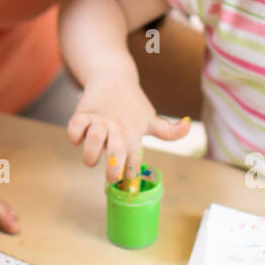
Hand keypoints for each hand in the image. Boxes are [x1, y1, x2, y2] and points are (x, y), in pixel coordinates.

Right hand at [67, 75, 189, 183]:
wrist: (113, 77)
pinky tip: (78, 139)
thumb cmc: (132, 105)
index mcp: (133, 134)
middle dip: (114, 167)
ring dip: (92, 152)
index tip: (129, 187)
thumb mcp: (150, 119)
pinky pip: (75, 126)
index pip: (135, 158)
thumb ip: (169, 131)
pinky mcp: (83, 114)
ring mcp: (99, 121)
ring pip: (94, 137)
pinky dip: (75, 135)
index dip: (132, 174)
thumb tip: (189, 124)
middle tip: (112, 178)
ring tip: (91, 160)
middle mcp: (117, 129)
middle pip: (117, 149)